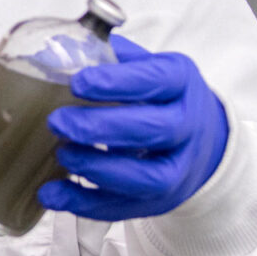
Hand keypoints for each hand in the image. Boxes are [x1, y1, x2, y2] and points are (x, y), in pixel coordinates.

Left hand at [38, 36, 230, 222]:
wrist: (204, 142)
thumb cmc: (162, 98)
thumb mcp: (147, 66)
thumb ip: (109, 57)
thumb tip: (59, 46)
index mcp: (181, 82)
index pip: (155, 80)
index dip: (117, 83)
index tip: (78, 82)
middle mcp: (188, 126)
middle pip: (153, 130)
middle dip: (101, 128)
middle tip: (58, 122)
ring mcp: (179, 169)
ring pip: (147, 177)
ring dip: (98, 168)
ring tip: (62, 155)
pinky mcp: (161, 201)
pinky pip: (125, 208)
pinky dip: (85, 204)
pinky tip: (52, 193)